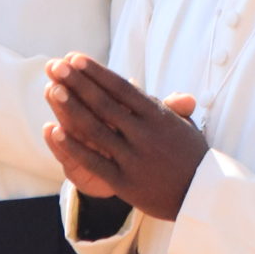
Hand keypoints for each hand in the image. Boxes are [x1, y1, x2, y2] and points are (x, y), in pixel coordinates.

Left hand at [42, 55, 207, 219]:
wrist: (202, 195)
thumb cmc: (192, 157)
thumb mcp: (185, 126)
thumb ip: (168, 107)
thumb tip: (155, 89)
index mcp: (159, 116)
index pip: (122, 88)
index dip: (97, 72)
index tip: (76, 58)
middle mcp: (145, 134)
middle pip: (105, 103)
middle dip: (78, 82)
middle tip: (56, 65)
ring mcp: (133, 158)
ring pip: (96, 129)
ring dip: (72, 108)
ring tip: (52, 89)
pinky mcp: (124, 182)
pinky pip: (94, 161)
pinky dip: (73, 146)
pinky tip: (55, 130)